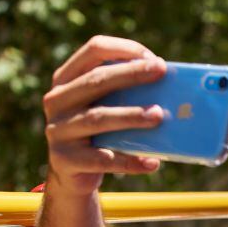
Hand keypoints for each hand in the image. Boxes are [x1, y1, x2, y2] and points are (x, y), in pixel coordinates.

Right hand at [43, 35, 166, 194]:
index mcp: (66, 79)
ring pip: (98, 118)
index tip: (153, 58)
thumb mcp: (103, 108)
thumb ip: (123, 94)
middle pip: (95, 81)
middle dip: (131, 74)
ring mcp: (57, 130)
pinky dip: (130, 161)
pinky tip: (152, 162)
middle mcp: (56, 100)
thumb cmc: (97, 135)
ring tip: (159, 115)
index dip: (123, 49)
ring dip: (131, 115)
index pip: (93, 51)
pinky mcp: (65, 159)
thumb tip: (171, 87)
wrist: (71, 176)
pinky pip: (103, 160)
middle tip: (161, 72)